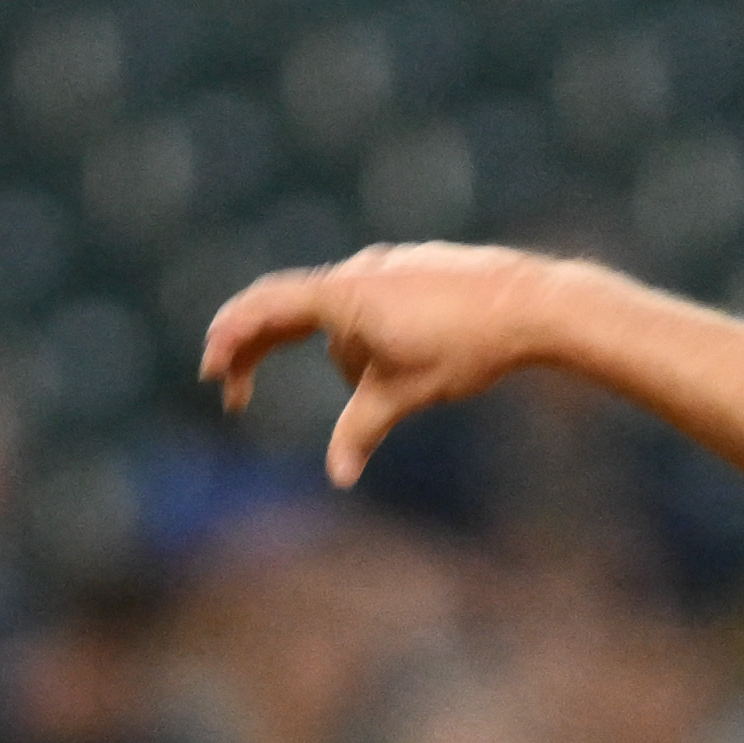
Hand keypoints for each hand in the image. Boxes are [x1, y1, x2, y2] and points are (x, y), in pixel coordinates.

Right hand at [199, 243, 563, 485]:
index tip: (210, 372)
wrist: (533, 304)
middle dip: (263, 352)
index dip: (229, 340)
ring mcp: (387, 266)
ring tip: (409, 381)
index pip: (264, 309)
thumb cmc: (466, 346)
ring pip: (345, 320)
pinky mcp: (415, 270)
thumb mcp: (404, 395)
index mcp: (342, 294)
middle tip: (237, 391)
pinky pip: (377, 307)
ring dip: (349, 359)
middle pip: (291, 313)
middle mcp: (357, 271)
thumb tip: (338, 476)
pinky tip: (426, 356)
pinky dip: (375, 338)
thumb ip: (360, 432)